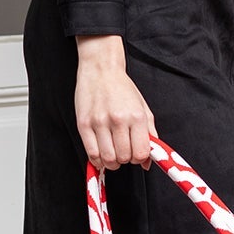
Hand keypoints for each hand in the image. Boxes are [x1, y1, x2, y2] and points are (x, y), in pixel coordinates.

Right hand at [75, 35, 156, 169]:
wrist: (101, 70)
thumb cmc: (122, 89)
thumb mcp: (143, 108)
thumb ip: (149, 135)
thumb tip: (148, 163)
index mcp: (136, 116)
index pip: (141, 153)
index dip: (139, 158)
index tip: (136, 153)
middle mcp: (118, 119)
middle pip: (124, 158)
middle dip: (125, 159)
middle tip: (123, 150)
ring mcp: (100, 122)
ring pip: (108, 158)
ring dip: (112, 161)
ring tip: (112, 152)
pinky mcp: (84, 124)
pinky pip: (92, 153)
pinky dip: (98, 160)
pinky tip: (101, 154)